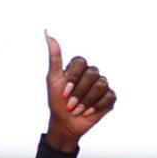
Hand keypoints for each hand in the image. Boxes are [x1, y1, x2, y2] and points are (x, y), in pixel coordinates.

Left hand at [43, 33, 114, 152]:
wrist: (64, 124)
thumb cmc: (57, 101)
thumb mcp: (52, 79)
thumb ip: (54, 57)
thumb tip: (47, 33)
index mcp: (79, 67)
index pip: (81, 62)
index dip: (73, 78)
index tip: (64, 92)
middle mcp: (92, 74)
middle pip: (92, 74)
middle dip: (79, 92)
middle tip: (70, 104)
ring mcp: (102, 85)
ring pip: (100, 85)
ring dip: (86, 101)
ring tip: (78, 110)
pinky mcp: (109, 98)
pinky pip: (109, 96)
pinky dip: (97, 106)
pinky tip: (88, 112)